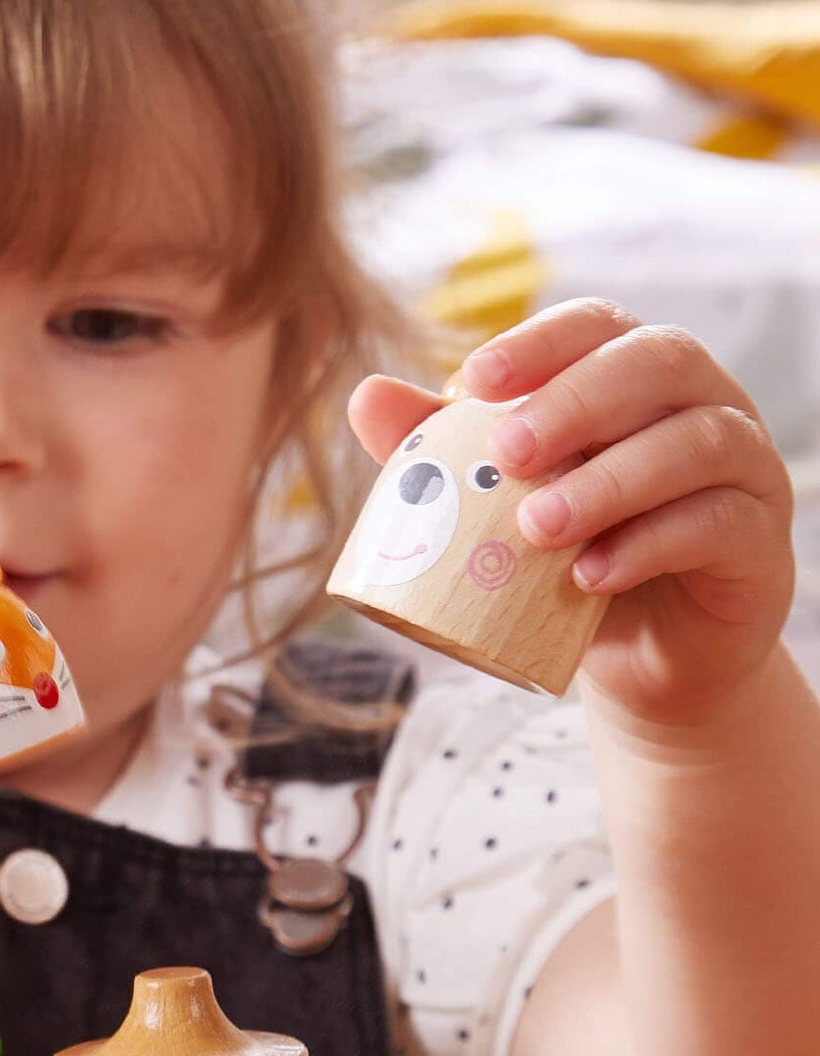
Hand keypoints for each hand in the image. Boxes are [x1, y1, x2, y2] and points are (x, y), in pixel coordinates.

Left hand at [349, 299, 795, 728]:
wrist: (639, 660)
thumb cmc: (564, 565)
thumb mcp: (497, 511)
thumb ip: (441, 454)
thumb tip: (366, 395)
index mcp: (634, 380)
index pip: (599, 325)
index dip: (542, 341)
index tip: (475, 380)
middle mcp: (702, 405)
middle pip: (658, 362)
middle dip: (577, 401)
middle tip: (507, 452)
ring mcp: (743, 469)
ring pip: (695, 442)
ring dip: (608, 481)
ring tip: (537, 528)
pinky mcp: (759, 542)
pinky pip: (717, 524)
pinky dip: (649, 545)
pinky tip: (591, 575)